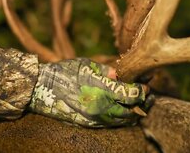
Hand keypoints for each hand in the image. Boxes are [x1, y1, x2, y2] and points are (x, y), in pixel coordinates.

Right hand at [28, 58, 150, 126]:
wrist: (41, 88)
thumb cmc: (64, 72)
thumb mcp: (87, 65)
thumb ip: (107, 71)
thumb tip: (122, 74)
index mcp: (102, 90)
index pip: (132, 94)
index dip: (142, 90)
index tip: (146, 85)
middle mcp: (100, 107)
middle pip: (131, 110)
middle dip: (142, 103)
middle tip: (148, 96)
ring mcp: (94, 118)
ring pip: (122, 121)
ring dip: (133, 113)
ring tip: (138, 104)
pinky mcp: (88, 124)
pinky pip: (110, 124)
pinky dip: (120, 119)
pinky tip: (122, 111)